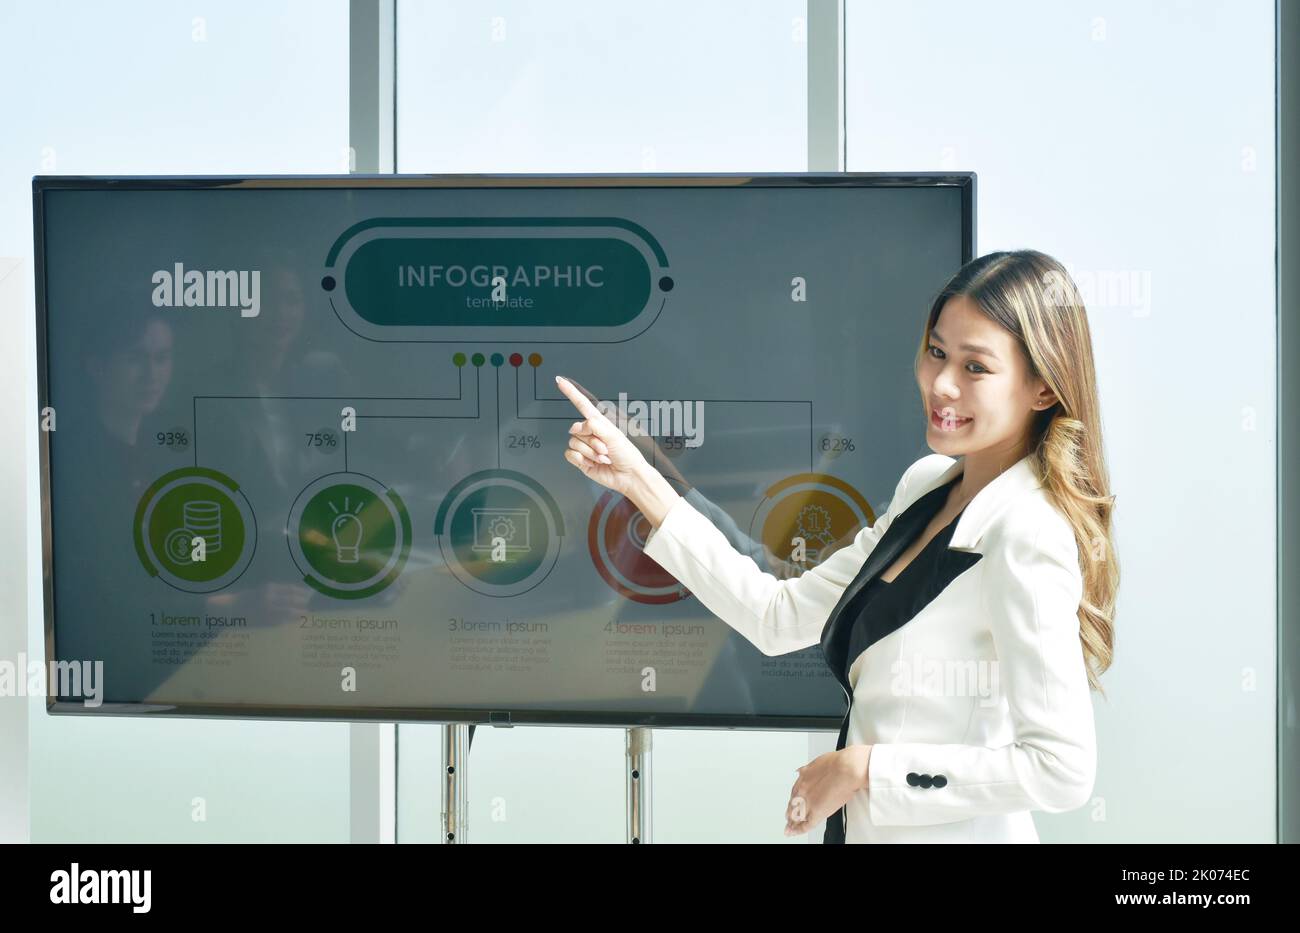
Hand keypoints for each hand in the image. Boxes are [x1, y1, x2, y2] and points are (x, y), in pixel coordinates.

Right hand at [555, 374, 651, 495]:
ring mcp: (584, 446)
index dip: (571, 392)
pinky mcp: (580, 460)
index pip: (582, 404)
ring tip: (603, 457)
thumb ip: (595, 426)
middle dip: (592, 441)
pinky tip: (592, 463)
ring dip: (590, 452)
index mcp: (599, 422)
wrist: (627, 476)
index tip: (560, 381)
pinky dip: (581, 459)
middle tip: (606, 449)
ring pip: (574, 442)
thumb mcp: (614, 435)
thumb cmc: (627, 455)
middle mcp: (590, 433)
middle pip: (576, 429)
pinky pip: (570, 454)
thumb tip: (579, 426)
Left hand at [785, 745, 871, 836]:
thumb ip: (808, 769)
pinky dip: (798, 830)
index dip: (792, 800)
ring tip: (790, 828)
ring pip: (796, 816)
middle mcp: (803, 790)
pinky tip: (794, 832)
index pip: (793, 793)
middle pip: (792, 805)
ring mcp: (808, 802)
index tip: (791, 804)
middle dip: (790, 812)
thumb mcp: (817, 762)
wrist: (846, 769)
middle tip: (788, 818)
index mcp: (803, 778)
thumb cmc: (838, 763)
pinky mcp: (817, 811)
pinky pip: (806, 824)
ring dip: (792, 822)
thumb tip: (801, 770)